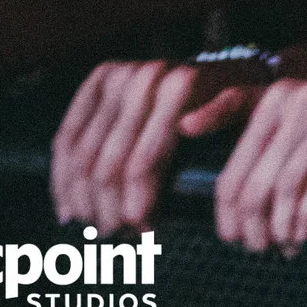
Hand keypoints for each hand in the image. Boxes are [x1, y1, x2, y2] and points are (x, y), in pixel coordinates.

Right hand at [52, 58, 266, 232]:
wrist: (217, 70)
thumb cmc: (231, 103)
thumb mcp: (243, 110)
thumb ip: (221, 116)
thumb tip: (188, 126)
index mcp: (179, 85)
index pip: (144, 160)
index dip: (138, 200)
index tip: (141, 231)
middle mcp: (143, 77)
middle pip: (109, 162)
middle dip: (108, 207)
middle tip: (114, 236)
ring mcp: (116, 77)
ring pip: (82, 155)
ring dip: (84, 200)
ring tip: (95, 228)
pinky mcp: (96, 82)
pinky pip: (67, 137)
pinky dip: (63, 177)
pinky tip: (68, 209)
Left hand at [212, 74, 306, 252]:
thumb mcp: (303, 123)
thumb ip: (248, 125)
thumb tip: (184, 127)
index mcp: (277, 97)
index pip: (237, 165)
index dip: (230, 212)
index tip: (235, 241)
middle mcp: (304, 91)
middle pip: (261, 178)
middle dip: (257, 225)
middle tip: (264, 251)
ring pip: (294, 177)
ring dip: (287, 224)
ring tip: (289, 247)